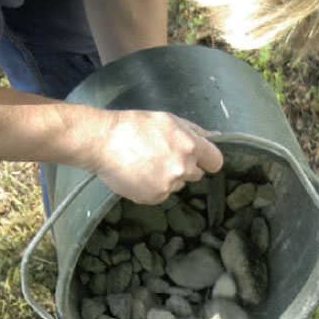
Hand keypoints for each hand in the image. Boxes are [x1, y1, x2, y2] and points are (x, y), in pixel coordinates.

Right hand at [92, 109, 223, 203]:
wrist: (103, 142)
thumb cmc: (134, 126)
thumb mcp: (168, 120)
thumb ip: (194, 131)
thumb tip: (214, 137)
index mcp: (190, 146)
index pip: (215, 162)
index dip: (207, 160)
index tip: (199, 159)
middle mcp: (182, 168)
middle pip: (196, 175)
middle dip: (184, 167)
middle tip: (163, 157)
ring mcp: (168, 185)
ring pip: (177, 185)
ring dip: (167, 178)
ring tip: (146, 164)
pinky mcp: (154, 198)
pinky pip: (161, 195)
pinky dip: (153, 188)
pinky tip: (139, 175)